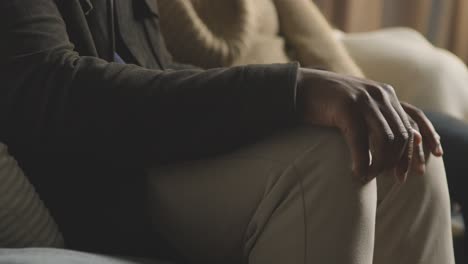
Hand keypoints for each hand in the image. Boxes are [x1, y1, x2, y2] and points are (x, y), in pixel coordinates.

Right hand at [296, 68, 440, 182]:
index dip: (421, 148)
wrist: (298, 88)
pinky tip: (357, 173)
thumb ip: (377, 119)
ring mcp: (364, 99)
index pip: (415, 121)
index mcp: (386, 94)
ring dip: (380, 164)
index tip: (420, 171)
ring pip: (386, 139)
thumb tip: (396, 146)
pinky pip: (361, 140)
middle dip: (401, 161)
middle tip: (395, 180)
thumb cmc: (327, 102)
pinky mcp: (346, 106)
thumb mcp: (359, 108)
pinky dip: (361, 160)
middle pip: (403, 134)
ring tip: (370, 176)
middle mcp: (380, 94)